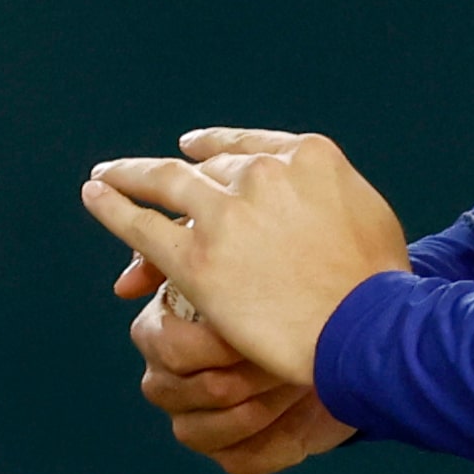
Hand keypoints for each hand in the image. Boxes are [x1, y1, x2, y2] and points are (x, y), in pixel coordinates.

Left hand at [81, 128, 411, 387]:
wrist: (367, 326)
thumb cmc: (378, 283)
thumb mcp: (368, 213)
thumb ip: (331, 195)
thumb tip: (316, 200)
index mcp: (306, 155)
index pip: (245, 147)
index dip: (212, 149)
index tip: (190, 148)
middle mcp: (261, 173)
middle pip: (207, 173)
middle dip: (175, 185)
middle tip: (141, 185)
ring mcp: (225, 214)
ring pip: (163, 183)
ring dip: (127, 175)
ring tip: (103, 177)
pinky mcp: (197, 259)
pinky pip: (141, 228)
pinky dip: (112, 208)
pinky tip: (95, 196)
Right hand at [120, 274, 355, 473]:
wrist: (349, 336)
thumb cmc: (292, 292)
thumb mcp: (251, 258)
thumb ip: (194, 244)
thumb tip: (125, 285)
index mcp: (164, 331)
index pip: (161, 344)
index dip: (207, 343)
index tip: (252, 331)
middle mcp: (172, 380)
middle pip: (172, 392)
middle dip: (234, 373)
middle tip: (281, 356)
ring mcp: (200, 420)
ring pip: (198, 433)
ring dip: (255, 405)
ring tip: (295, 379)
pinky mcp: (237, 454)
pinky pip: (239, 461)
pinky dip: (273, 439)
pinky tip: (301, 411)